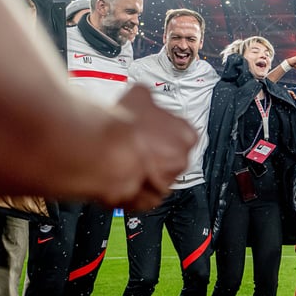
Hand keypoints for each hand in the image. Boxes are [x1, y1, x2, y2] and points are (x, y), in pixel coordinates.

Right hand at [111, 85, 196, 210]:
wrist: (108, 153)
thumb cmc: (126, 126)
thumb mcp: (139, 95)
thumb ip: (148, 97)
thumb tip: (144, 96)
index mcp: (187, 135)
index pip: (179, 130)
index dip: (160, 127)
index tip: (149, 125)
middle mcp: (181, 161)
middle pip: (169, 153)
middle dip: (154, 148)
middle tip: (135, 139)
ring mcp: (165, 182)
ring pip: (155, 173)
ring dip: (143, 166)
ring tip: (123, 154)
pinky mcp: (147, 199)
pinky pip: (142, 191)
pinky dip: (133, 182)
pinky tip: (120, 169)